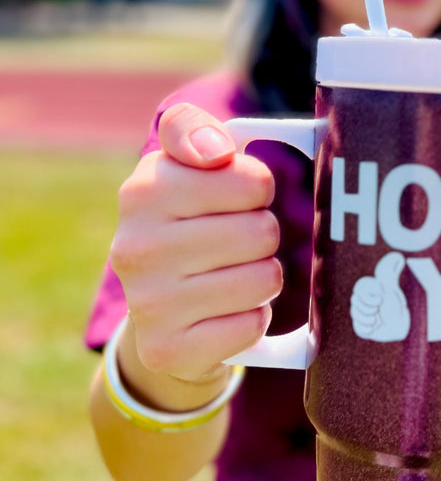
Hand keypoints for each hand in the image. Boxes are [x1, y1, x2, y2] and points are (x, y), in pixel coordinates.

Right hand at [110, 103, 281, 382]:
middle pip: (263, 231)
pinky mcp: (169, 349)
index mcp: (143, 191)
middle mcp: (135, 246)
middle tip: (237, 246)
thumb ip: (192, 131)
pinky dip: (253, 319)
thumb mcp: (182, 169)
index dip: (258, 190)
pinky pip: (253, 325)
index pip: (252, 180)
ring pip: (264, 278)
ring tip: (234, 278)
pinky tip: (228, 315)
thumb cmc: (186, 228)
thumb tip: (216, 150)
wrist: (161, 316)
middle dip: (263, 239)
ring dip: (263, 281)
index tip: (242, 198)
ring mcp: (149, 302)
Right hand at [350, 252, 409, 341]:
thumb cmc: (395, 305)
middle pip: (355, 300)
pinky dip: (368, 328)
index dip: (370, 292)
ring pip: (355, 314)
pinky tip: (375, 327)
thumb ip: (390, 272)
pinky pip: (358, 328)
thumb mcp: (391, 288)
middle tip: (379, 308)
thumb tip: (398, 256)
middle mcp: (361, 301)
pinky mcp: (360, 327)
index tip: (381, 297)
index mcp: (367, 290)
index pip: (360, 286)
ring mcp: (359, 314)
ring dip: (369, 317)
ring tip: (379, 319)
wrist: (399, 326)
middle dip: (369, 306)